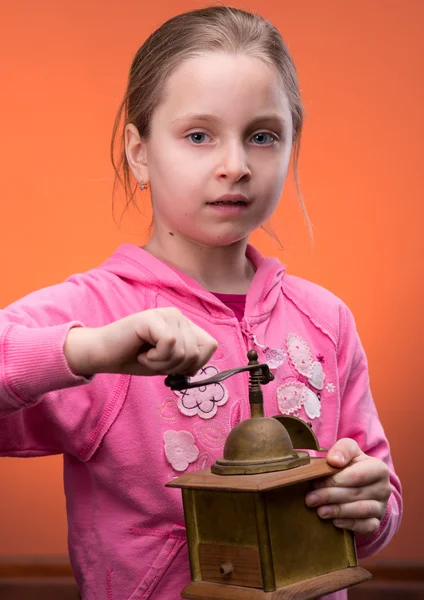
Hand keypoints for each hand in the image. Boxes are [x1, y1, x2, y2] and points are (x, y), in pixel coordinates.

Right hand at [64, 307, 217, 376]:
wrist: (102, 355)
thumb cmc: (133, 358)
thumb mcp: (168, 363)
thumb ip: (188, 361)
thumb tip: (200, 366)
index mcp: (184, 324)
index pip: (210, 345)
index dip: (196, 364)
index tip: (173, 367)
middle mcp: (177, 315)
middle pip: (196, 353)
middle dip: (174, 367)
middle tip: (153, 361)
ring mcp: (165, 314)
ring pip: (183, 351)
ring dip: (161, 364)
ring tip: (145, 356)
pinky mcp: (152, 318)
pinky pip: (169, 345)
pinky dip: (154, 358)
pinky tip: (141, 352)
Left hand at [305, 438, 391, 534]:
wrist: (361, 483)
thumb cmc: (351, 464)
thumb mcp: (348, 450)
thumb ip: (342, 450)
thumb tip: (334, 461)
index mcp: (378, 468)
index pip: (356, 476)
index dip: (334, 480)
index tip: (315, 482)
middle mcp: (384, 488)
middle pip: (355, 493)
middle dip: (329, 496)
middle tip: (310, 499)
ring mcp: (382, 507)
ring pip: (361, 511)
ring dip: (337, 511)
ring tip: (319, 511)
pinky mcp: (377, 522)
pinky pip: (366, 527)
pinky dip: (349, 524)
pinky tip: (334, 521)